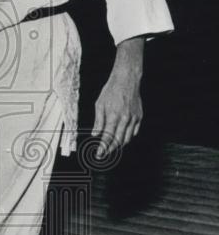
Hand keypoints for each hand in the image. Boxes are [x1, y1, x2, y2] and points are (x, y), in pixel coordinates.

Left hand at [92, 38, 143, 157]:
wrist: (127, 80)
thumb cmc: (112, 90)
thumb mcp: (100, 104)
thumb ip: (98, 121)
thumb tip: (95, 134)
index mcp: (114, 116)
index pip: (108, 137)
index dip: (103, 148)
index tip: (99, 154)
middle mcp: (125, 119)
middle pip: (118, 141)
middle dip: (111, 150)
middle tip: (104, 154)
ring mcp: (134, 118)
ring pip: (127, 138)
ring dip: (119, 145)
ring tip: (112, 148)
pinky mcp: (139, 116)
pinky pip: (134, 131)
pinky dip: (128, 137)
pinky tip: (122, 138)